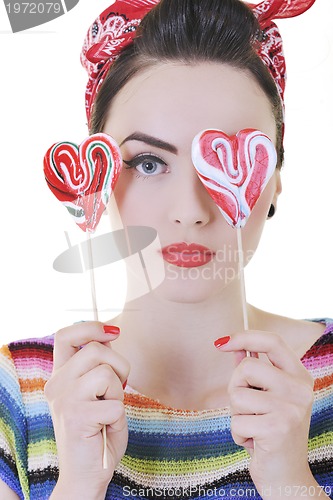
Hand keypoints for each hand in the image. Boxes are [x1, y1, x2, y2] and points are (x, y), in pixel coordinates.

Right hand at [44, 322, 129, 498]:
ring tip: (108, 410)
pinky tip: (105, 428)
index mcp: (61, 375)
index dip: (91, 327)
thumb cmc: (98, 431)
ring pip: (107, 373)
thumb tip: (110, 333)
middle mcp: (57, 384)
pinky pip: (115, 403)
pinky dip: (119, 416)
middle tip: (118, 390)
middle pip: (96, 350)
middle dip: (120, 366)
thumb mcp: (98, 391)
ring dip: (118, 393)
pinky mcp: (76, 417)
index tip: (113, 333)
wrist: (86, 474)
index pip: (66, 335)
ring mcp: (64, 400)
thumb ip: (99, 365)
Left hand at [215, 331, 323, 497]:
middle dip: (236, 387)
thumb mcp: (265, 397)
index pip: (273, 342)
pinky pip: (237, 421)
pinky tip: (254, 442)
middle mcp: (300, 389)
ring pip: (238, 395)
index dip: (244, 337)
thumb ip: (252, 371)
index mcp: (299, 376)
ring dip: (237, 414)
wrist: (287, 477)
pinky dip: (238, 434)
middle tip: (248, 409)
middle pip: (247, 367)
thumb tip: (233, 345)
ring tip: (254, 427)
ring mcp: (291, 408)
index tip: (220, 342)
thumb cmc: (271, 432)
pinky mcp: (278, 428)